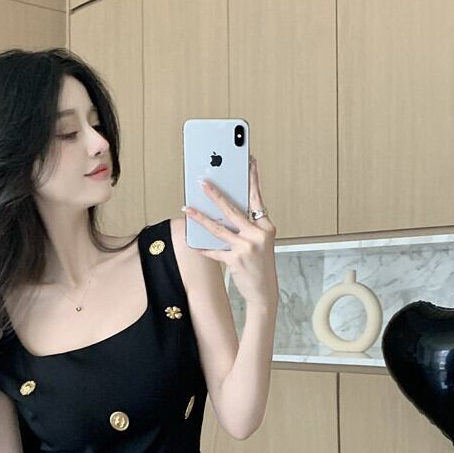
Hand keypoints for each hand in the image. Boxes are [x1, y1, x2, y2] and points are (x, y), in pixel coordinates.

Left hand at [183, 155, 277, 306]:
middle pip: (232, 210)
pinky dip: (202, 246)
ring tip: (187, 208)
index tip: (248, 161)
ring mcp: (246, 247)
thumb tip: (221, 211)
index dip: (252, 179)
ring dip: (200, 217)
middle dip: (215, 194)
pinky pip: (214, 250)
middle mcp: (258, 235)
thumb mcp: (260, 242)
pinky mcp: (235, 260)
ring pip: (218, 228)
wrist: (264, 291)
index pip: (257, 198)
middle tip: (202, 182)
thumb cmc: (260, 264)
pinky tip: (191, 240)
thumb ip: (245, 227)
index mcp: (266, 227)